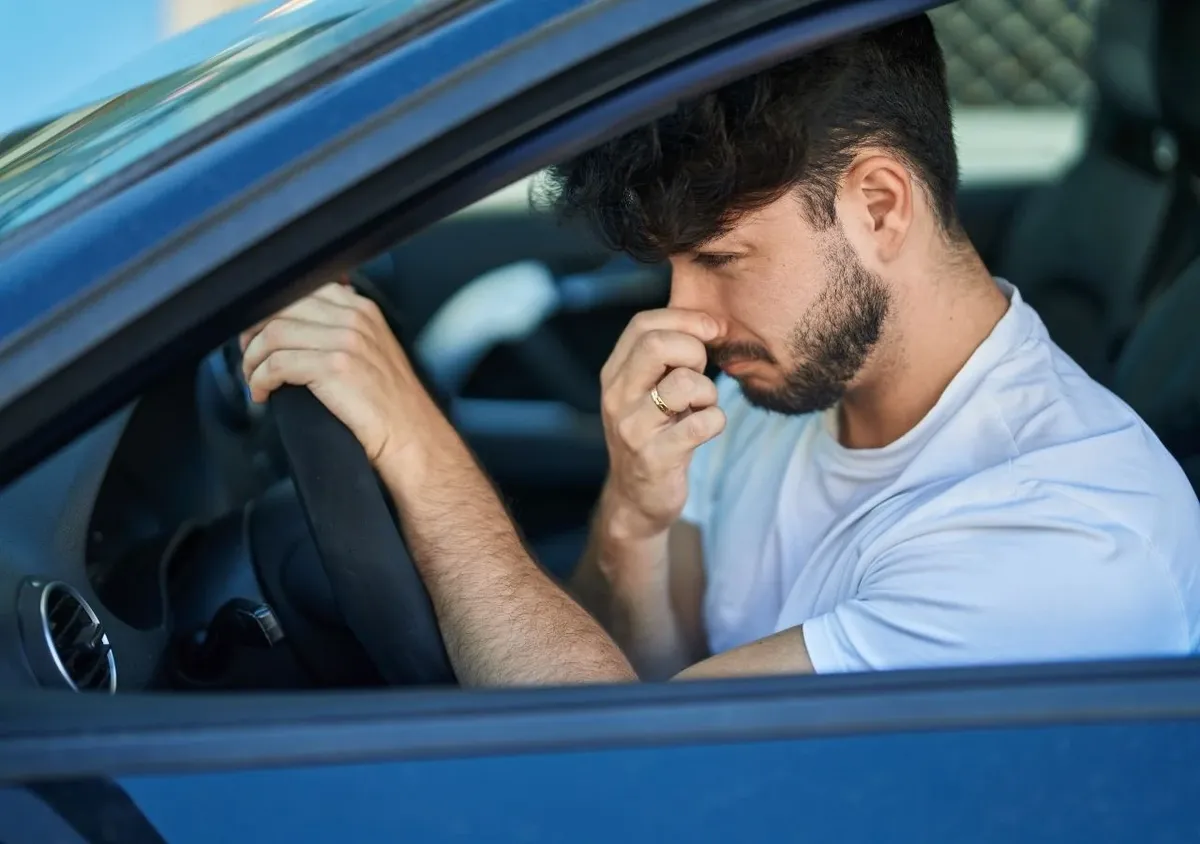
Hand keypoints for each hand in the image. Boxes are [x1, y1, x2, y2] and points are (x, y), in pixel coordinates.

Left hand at [239, 281, 440, 470]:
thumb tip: (305, 322)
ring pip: (273, 334)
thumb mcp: (375, 350)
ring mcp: (345, 341)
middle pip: (282, 308)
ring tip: (254, 378)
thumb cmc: (392, 403)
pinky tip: (262, 392)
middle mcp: (354, 318)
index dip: (270, 312)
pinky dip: (259, 379)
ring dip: (252, 359)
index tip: (260, 333)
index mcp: (362, 309)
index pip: (301, 290)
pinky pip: (276, 364)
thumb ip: (345, 327)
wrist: (412, 435)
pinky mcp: (333, 368)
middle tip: (250, 355)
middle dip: (255, 333)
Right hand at [598, 309, 725, 543]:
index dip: (685, 319)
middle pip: (657, 344)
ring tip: (701, 406)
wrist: (636, 500)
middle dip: (694, 351)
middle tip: (701, 373)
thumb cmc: (653, 435)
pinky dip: (716, 420)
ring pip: (683, 383)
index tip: (712, 330)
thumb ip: (667, 357)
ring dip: (708, 391)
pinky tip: (707, 428)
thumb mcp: (647, 391)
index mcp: (614, 374)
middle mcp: (617, 398)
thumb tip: (710, 321)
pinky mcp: (656, 458)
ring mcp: (633, 429)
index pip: (643, 324)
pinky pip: (702, 423)